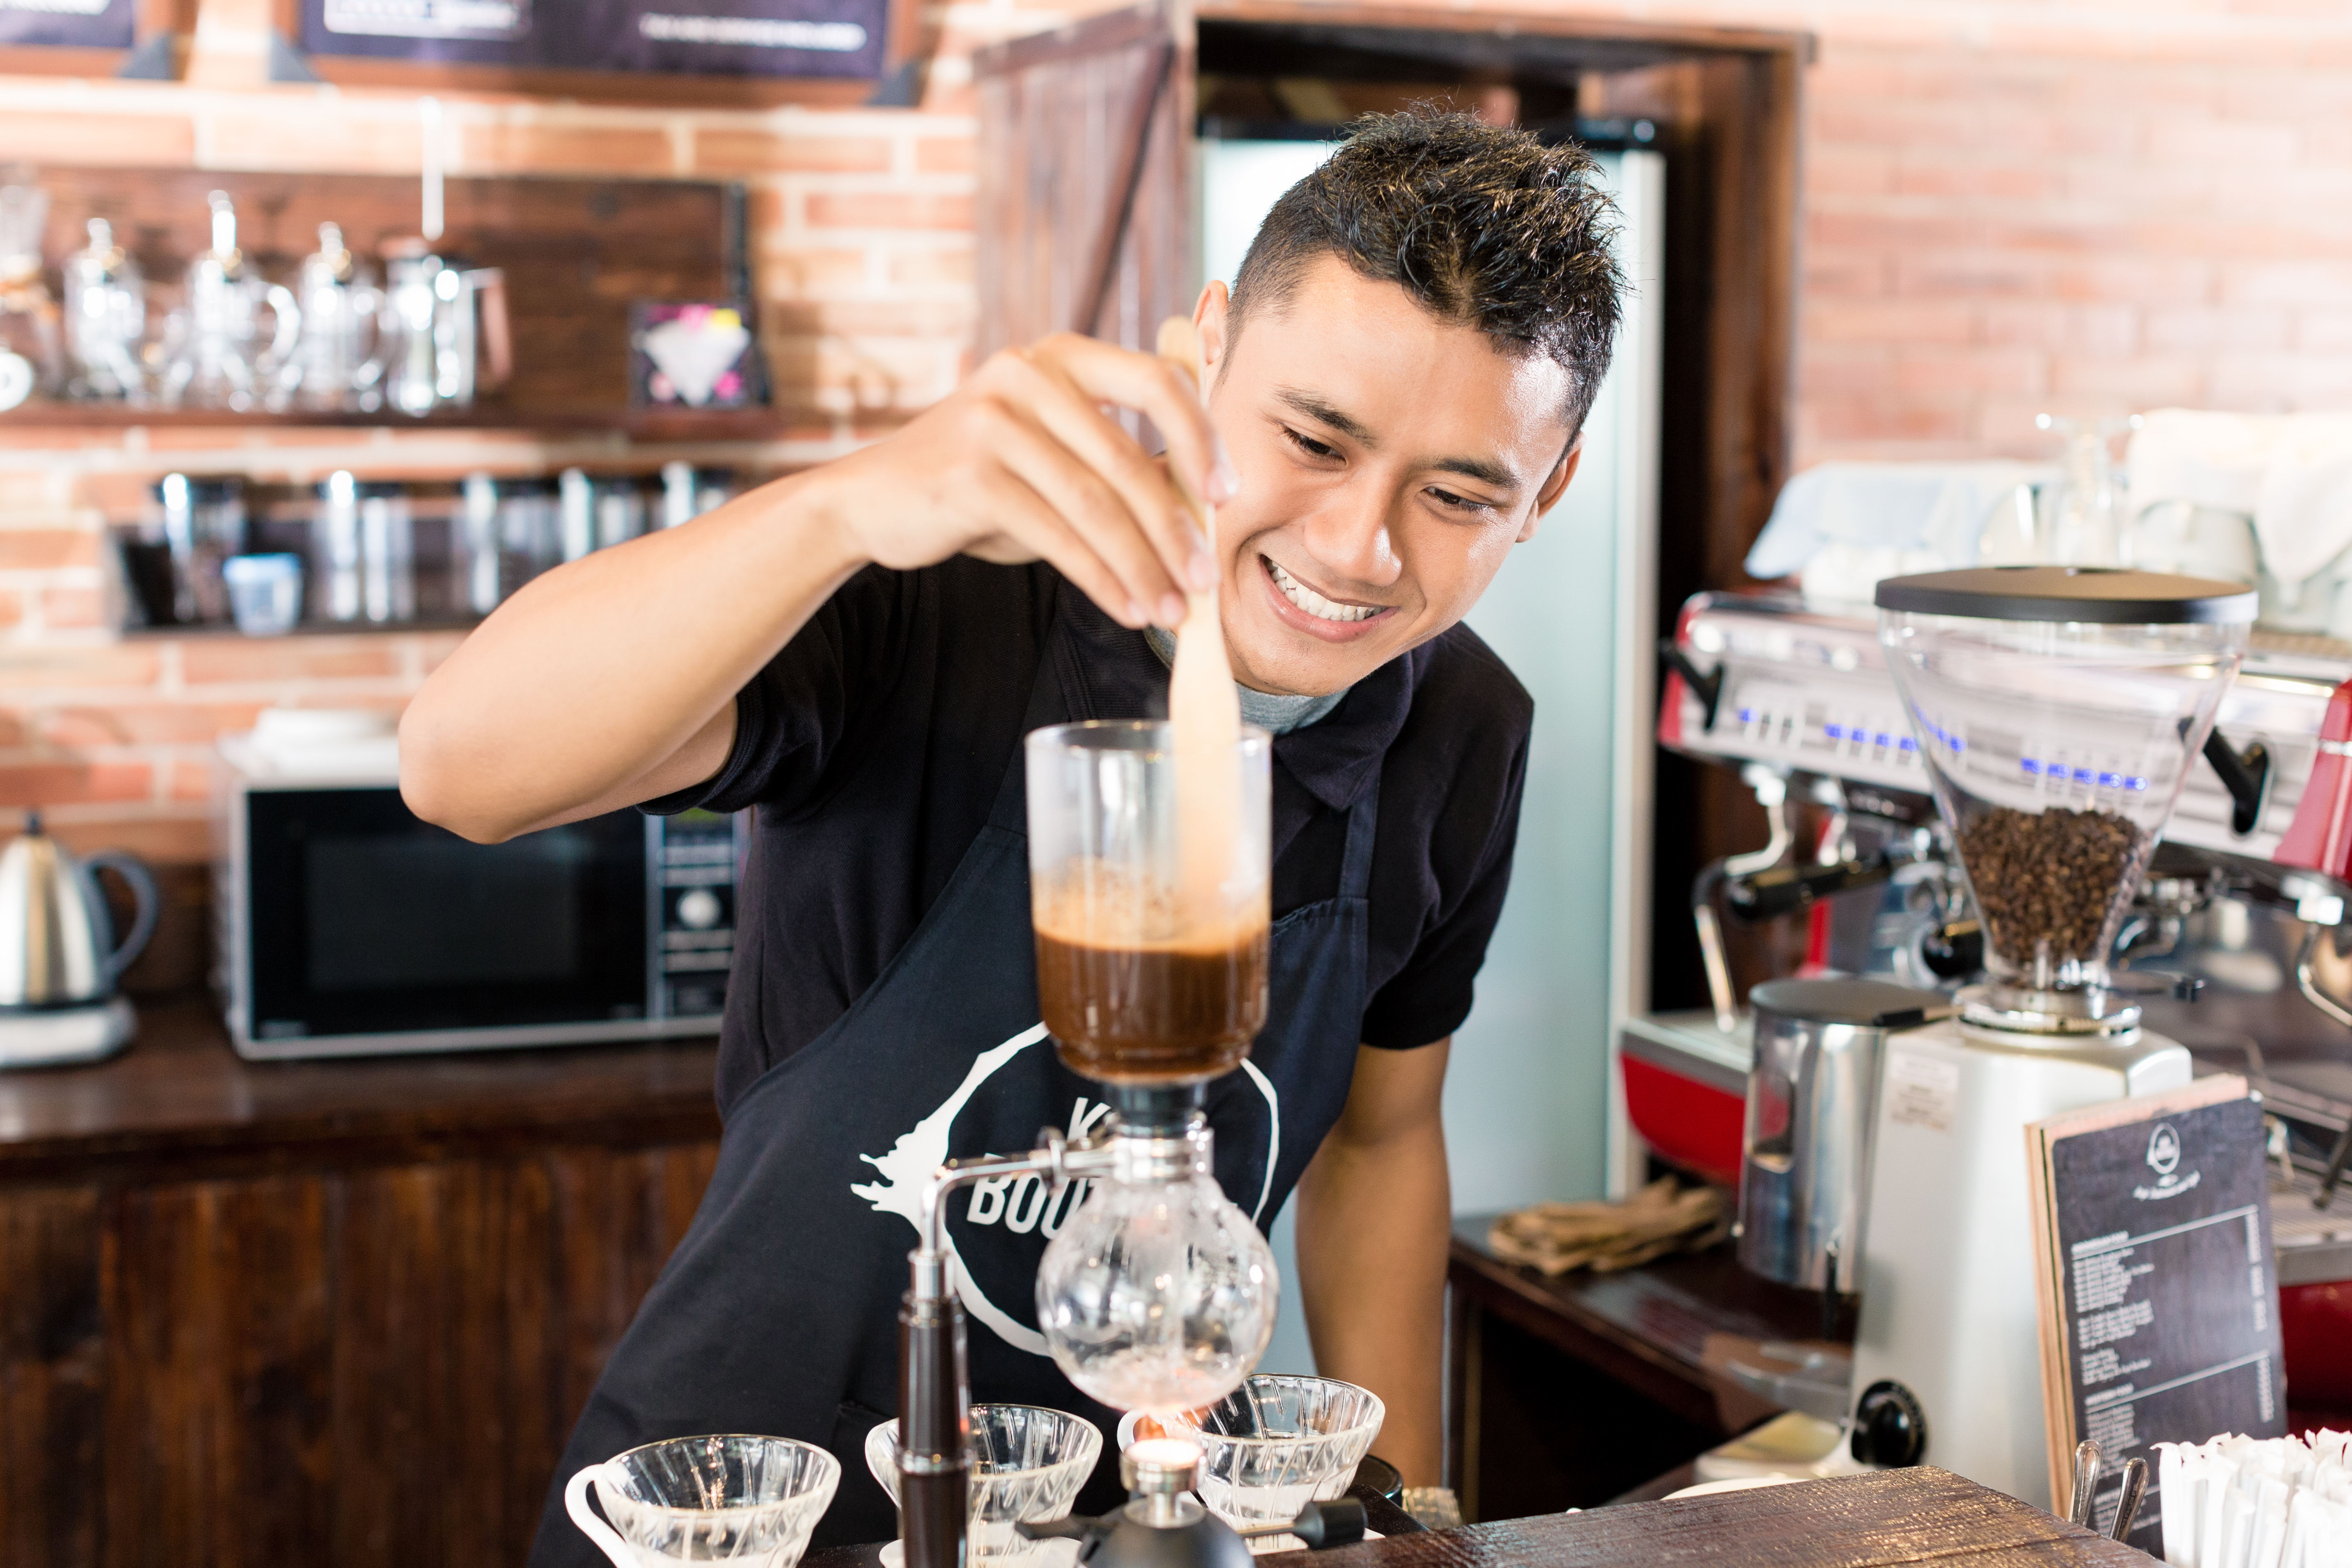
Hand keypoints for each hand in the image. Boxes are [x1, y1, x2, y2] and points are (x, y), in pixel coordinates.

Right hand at [810, 332, 1237, 628]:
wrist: (872, 502)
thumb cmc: (980, 483)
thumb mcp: (1053, 459)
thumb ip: (1119, 465)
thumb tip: (1204, 505)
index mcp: (1061, 357)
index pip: (1156, 380)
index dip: (1201, 437)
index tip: (1226, 495)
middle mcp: (1028, 374)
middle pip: (1127, 458)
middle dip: (1174, 528)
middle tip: (1204, 579)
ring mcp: (994, 420)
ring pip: (1094, 504)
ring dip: (1142, 565)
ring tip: (1172, 609)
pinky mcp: (971, 474)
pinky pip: (1057, 535)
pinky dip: (1101, 578)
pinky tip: (1127, 607)